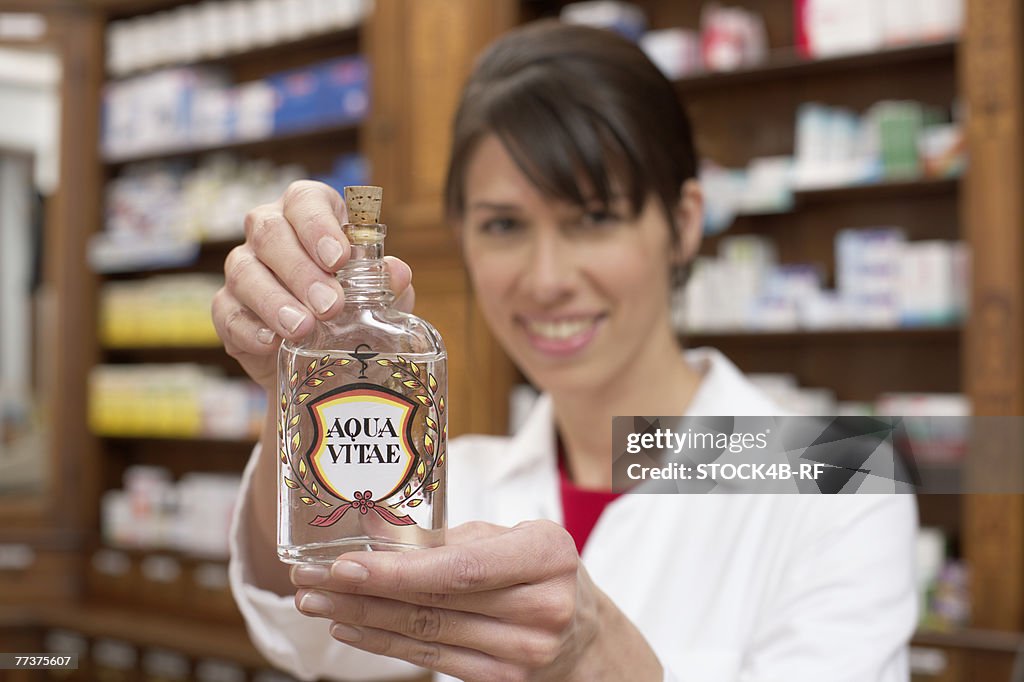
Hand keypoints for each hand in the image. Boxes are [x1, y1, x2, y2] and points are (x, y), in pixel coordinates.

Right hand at [211, 180, 414, 390]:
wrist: (326, 358)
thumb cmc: (354, 308)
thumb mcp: (379, 295)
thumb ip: (387, 283)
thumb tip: (398, 272)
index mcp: (310, 214)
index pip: (305, 201)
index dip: (318, 226)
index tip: (338, 258)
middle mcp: (270, 233)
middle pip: (270, 234)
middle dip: (301, 271)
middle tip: (330, 305)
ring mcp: (244, 269)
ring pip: (245, 272)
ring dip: (275, 301)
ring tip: (303, 328)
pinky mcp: (226, 309)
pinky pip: (227, 313)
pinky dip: (250, 329)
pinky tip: (273, 343)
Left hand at [289, 520, 660, 681]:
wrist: (584, 630)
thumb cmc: (540, 568)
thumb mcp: (512, 536)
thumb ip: (449, 536)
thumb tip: (370, 528)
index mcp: (546, 555)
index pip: (460, 569)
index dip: (397, 571)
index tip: (344, 566)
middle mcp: (540, 607)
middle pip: (434, 603)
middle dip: (361, 593)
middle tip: (308, 581)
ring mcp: (523, 652)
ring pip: (424, 635)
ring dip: (361, 620)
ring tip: (316, 604)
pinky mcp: (502, 680)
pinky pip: (431, 660)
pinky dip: (384, 644)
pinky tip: (349, 629)